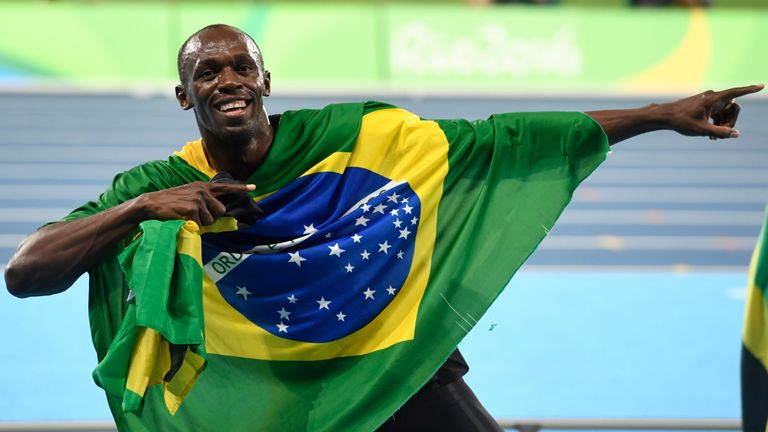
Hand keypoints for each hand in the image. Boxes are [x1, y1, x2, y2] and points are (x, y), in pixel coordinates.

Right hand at [135, 181, 255, 226]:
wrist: (151, 204)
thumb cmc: (170, 202)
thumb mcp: (189, 194)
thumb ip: (204, 198)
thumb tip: (219, 211)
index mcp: (203, 186)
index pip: (225, 187)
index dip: (240, 188)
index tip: (254, 187)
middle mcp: (202, 191)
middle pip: (220, 211)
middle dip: (211, 217)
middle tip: (196, 216)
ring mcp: (198, 199)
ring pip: (210, 220)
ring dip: (200, 223)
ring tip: (186, 216)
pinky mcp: (192, 209)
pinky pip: (200, 224)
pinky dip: (192, 226)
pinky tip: (182, 219)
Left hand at [662, 84, 763, 138]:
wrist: (665, 117)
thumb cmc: (681, 122)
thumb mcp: (701, 130)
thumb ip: (719, 132)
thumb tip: (736, 134)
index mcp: (713, 99)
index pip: (736, 92)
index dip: (750, 90)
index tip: (762, 86)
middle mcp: (712, 97)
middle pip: (732, 107)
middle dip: (731, 121)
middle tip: (722, 134)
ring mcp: (708, 101)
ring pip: (724, 112)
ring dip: (723, 124)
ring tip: (714, 138)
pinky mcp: (703, 105)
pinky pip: (717, 113)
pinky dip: (717, 123)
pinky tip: (711, 136)